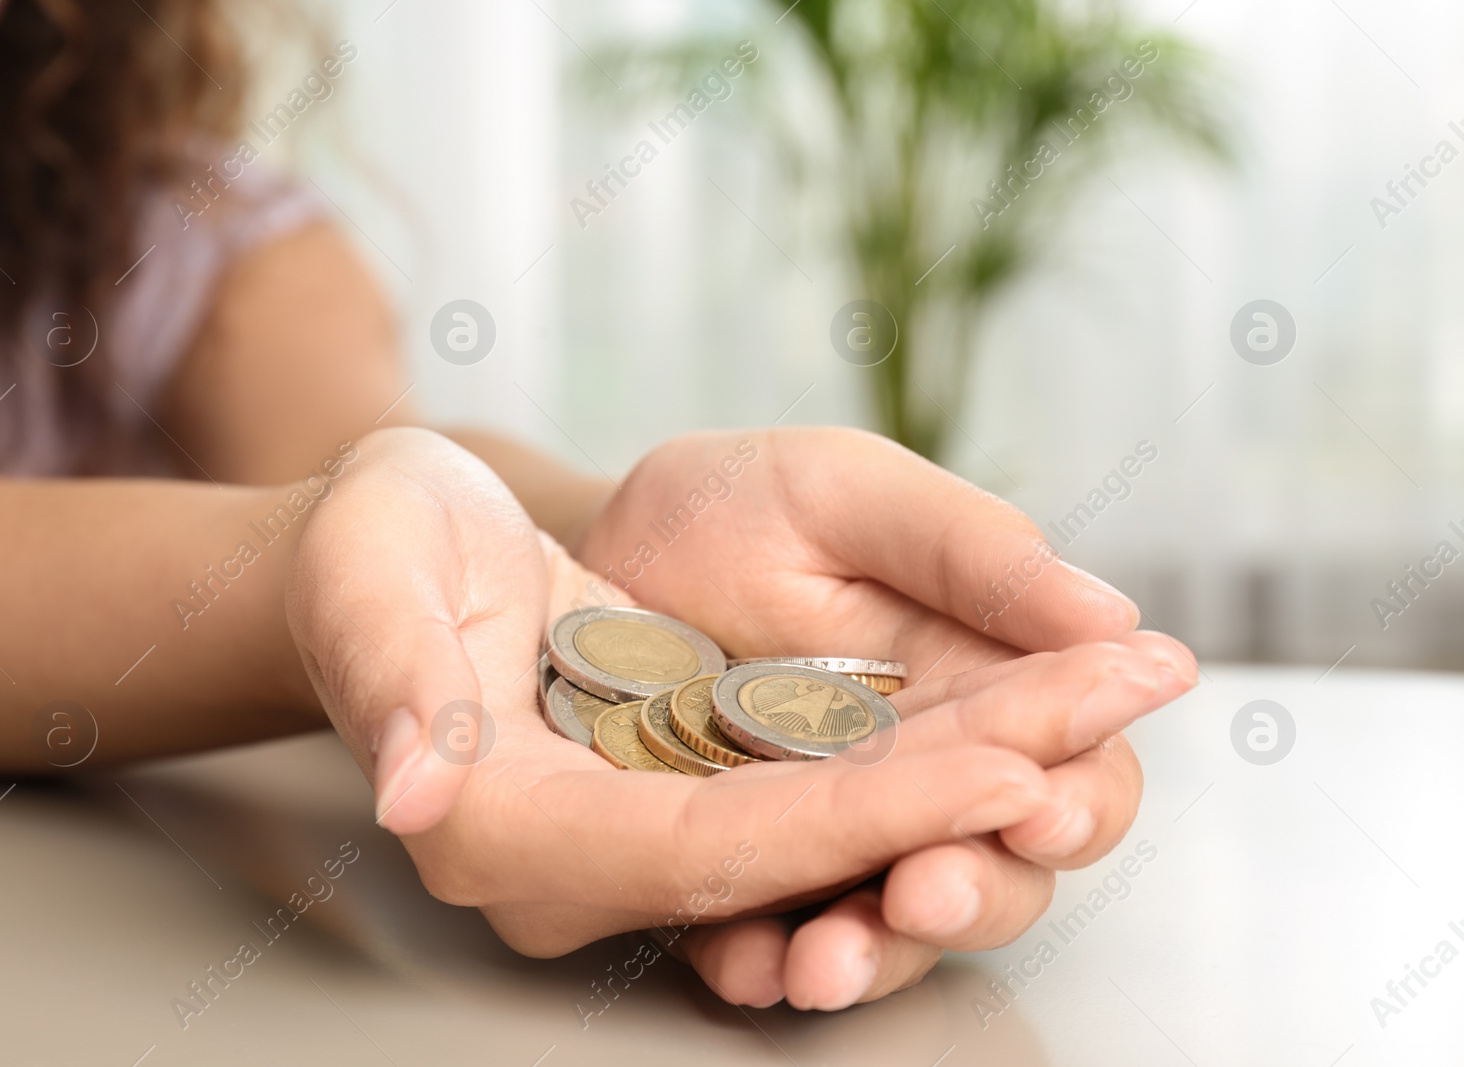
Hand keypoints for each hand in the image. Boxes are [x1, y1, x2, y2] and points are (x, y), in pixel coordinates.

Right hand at [283, 428, 1192, 1009]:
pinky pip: (820, 803)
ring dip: (972, 785)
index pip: (717, 851)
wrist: (395, 545)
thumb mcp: (370, 574)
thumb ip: (397, 683)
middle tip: (1110, 722)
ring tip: (1104, 709)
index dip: (867, 819)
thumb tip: (418, 793)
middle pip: (804, 863)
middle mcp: (584, 861)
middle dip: (964, 804)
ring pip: (833, 841)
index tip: (1010, 767)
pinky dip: (924, 765)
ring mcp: (641, 832)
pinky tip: (1026, 716)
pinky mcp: (683, 792)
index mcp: (508, 829)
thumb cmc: (373, 548)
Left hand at [577, 427, 1189, 1006]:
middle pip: (1002, 869)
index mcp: (977, 684)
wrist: (582, 552)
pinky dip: (763, 963)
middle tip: (927, 888)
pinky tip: (751, 966)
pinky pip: (767, 940)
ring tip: (828, 958)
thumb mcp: (843, 493)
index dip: (1078, 798)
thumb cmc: (730, 510)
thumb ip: (968, 549)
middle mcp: (920, 775)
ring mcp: (830, 834)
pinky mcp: (739, 873)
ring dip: (879, 952)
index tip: (1042, 805)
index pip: (1073, 764)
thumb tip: (1115, 620)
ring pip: (897, 925)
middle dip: (975, 893)